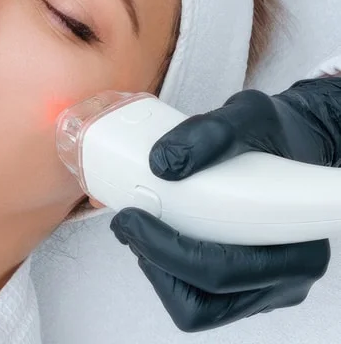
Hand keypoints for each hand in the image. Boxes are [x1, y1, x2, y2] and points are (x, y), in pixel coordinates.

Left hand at [110, 77, 340, 331]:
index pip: (225, 272)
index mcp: (297, 248)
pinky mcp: (239, 283)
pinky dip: (165, 267)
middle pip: (204, 299)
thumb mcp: (248, 116)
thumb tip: (161, 164)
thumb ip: (209, 132)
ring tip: (138, 225)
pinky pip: (194, 295)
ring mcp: (260, 286)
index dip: (170, 252)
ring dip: (156, 267)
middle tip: (125, 221)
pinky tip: (154, 232)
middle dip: (153, 258)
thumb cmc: (275, 135)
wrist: (288, 144)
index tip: (134, 218)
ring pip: (194, 305)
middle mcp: (283, 278)